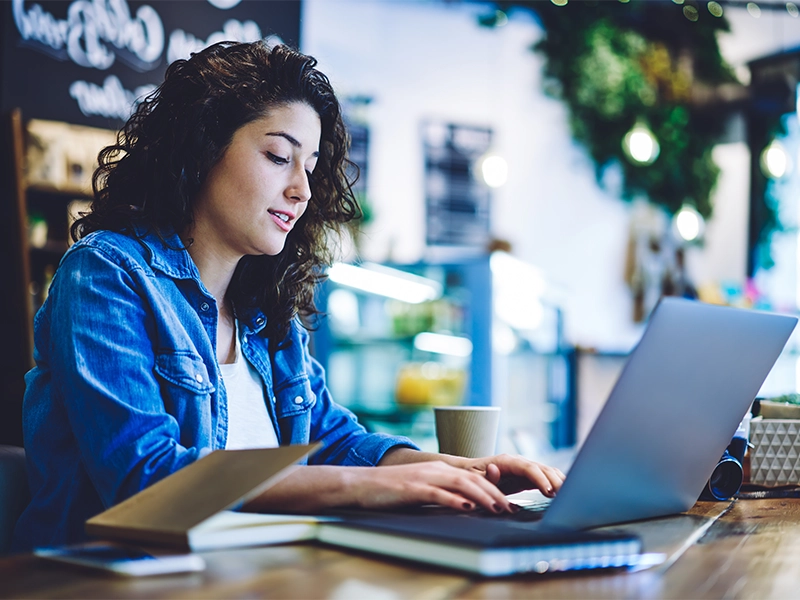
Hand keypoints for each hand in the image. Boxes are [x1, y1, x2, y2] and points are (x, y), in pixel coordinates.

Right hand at [347, 461, 518, 513]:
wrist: (362, 484)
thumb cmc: (391, 490)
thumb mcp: (422, 489)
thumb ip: (442, 493)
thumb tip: (466, 505)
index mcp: (439, 469)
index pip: (473, 477)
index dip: (493, 489)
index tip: (507, 503)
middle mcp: (435, 469)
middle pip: (472, 478)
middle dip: (494, 493)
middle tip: (509, 508)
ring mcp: (424, 477)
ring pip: (460, 483)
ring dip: (482, 496)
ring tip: (496, 508)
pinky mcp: (412, 488)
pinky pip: (437, 493)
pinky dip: (454, 500)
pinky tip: (466, 507)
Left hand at [461, 454, 565, 496]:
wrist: (470, 472)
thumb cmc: (472, 477)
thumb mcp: (476, 478)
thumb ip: (486, 477)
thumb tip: (494, 469)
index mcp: (506, 461)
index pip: (528, 468)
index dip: (541, 479)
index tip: (550, 492)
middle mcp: (518, 461)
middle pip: (542, 468)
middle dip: (555, 481)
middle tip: (566, 496)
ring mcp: (524, 467)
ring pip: (547, 471)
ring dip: (559, 481)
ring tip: (570, 495)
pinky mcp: (528, 475)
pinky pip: (546, 476)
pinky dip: (557, 483)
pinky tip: (566, 492)